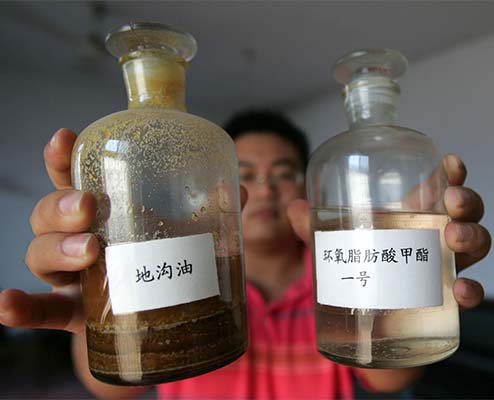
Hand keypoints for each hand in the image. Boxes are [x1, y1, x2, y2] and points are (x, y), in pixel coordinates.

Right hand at [0, 128, 250, 334]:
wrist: (161, 320)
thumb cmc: (167, 264)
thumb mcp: (189, 233)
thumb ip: (210, 211)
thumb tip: (239, 187)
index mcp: (106, 211)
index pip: (76, 176)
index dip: (63, 156)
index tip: (65, 137)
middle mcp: (80, 238)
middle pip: (50, 212)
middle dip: (61, 204)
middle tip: (89, 206)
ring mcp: (72, 277)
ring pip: (41, 253)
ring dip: (55, 248)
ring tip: (88, 252)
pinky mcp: (73, 314)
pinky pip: (41, 311)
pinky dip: (21, 308)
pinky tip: (7, 304)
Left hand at [287, 154, 489, 310]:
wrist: (367, 323)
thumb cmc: (359, 270)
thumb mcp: (335, 245)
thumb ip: (315, 228)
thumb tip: (294, 207)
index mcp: (414, 215)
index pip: (442, 186)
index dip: (452, 172)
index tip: (450, 162)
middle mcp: (437, 237)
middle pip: (466, 211)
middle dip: (466, 201)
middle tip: (451, 201)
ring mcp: (445, 267)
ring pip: (476, 244)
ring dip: (472, 236)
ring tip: (453, 237)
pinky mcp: (445, 301)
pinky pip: (469, 294)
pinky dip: (471, 291)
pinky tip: (460, 291)